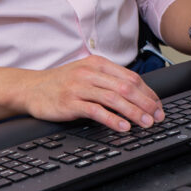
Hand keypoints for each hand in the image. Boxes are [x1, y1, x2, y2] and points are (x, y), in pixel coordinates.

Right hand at [22, 55, 164, 132]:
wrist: (32, 88)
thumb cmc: (62, 83)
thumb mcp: (86, 73)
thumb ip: (108, 80)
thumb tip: (137, 93)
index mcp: (98, 64)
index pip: (131, 77)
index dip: (148, 93)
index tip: (158, 106)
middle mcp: (90, 72)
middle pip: (126, 87)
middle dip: (146, 103)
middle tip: (158, 116)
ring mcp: (80, 87)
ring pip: (114, 98)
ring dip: (134, 112)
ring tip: (146, 123)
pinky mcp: (70, 102)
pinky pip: (96, 111)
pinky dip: (113, 119)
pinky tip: (123, 127)